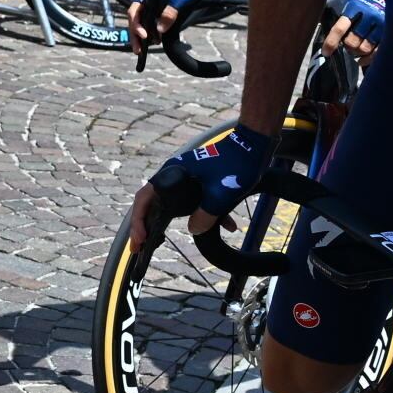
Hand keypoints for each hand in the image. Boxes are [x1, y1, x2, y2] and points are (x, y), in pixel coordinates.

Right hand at [126, 0, 214, 46]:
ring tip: (141, 51)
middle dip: (135, 35)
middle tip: (137, 50)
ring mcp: (150, 5)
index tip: (144, 35)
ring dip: (140, 36)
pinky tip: (152, 41)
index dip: (136, 25)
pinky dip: (149, 33)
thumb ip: (170, 13)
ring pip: (140, 22)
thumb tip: (160, 30)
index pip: (134, 11)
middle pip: (135, 19)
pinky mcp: (156, 11)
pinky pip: (148, 23)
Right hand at [128, 122, 272, 247]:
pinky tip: (228, 226)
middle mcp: (174, 175)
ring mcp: (186, 178)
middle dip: (147, 227)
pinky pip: (195, 201)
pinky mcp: (200, 181)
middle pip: (153, 203)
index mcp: (171, 174)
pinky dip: (206, 214)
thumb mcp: (220, 195)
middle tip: (139, 248)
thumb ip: (205, 216)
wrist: (254, 144)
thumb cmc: (236, 164)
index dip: (138, 221)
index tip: (140, 240)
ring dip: (170, 222)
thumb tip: (194, 229)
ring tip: (160, 242)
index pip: (144, 199)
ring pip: (173, 204)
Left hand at [320, 0, 385, 58]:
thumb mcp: (348, 5)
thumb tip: (315, 27)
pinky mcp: (389, 33)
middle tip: (346, 46)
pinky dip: (368, 59)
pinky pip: (378, 52)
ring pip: (365, 48)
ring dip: (357, 53)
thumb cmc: (360, 4)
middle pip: (352, 42)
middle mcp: (368, 16)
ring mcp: (380, 25)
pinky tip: (362, 59)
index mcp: (354, 9)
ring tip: (355, 50)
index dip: (331, 42)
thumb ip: (337, 18)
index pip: (339, 28)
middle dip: (347, 47)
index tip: (326, 52)